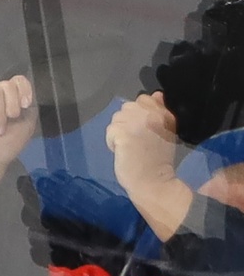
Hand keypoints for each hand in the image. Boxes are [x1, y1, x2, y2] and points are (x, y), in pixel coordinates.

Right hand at [0, 74, 39, 195]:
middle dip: (12, 106)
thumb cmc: (6, 145)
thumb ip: (28, 104)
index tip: (25, 106)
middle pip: (8, 84)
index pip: (18, 80)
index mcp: (11, 98)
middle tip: (7, 123)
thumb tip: (22, 90)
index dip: (24, 89)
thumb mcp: (27, 123)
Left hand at [107, 92, 193, 238]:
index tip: (144, 130)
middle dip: (127, 122)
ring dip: (119, 132)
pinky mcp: (122, 132)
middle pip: (126, 107)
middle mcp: (150, 114)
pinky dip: (113, 142)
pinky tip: (124, 151)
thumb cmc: (158, 159)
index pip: (144, 99)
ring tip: (130, 146)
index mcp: (164, 113)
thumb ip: (159, 112)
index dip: (138, 114)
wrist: (154, 180)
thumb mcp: (165, 131)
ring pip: (116, 119)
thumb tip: (156, 95)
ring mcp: (136, 122)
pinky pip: (110, 131)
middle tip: (136, 140)